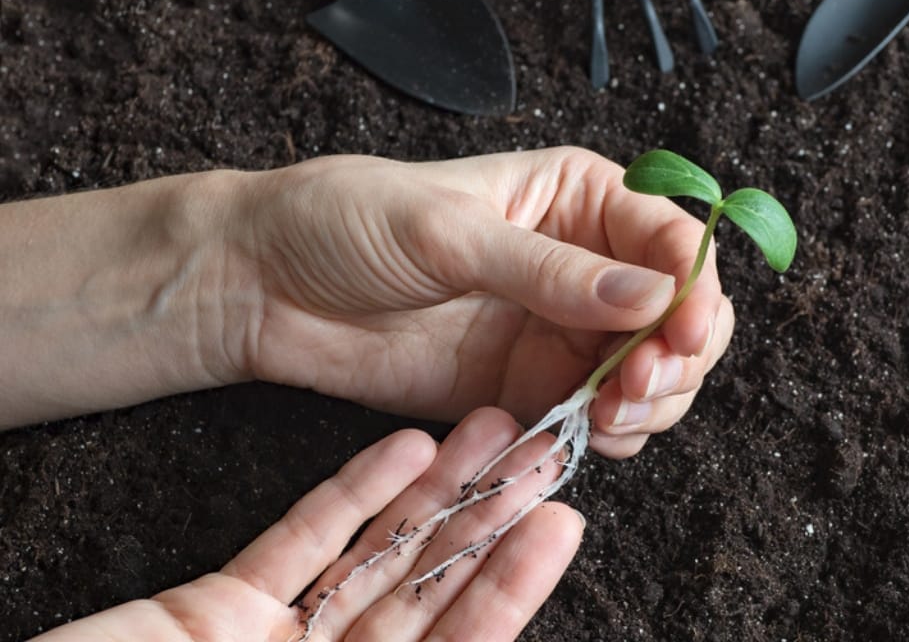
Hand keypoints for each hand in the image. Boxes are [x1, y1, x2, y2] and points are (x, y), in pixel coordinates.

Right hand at [34, 409, 583, 641]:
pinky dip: (348, 498)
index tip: (559, 528)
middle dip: (485, 524)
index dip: (508, 590)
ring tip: (487, 434)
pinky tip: (403, 450)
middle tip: (541, 458)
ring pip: (370, 560)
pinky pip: (294, 547)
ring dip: (431, 497)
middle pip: (425, 596)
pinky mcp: (210, 612)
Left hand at [221, 147, 734, 457]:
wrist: (266, 287)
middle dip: (680, 355)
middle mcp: (586, 264)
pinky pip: (600, 416)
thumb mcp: (450, 233)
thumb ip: (551, 270)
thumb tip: (653, 296)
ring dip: (653, 401)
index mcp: (579, 198)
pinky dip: (612, 433)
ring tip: (611, 413)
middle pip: (682, 315)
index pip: (675, 240)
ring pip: (654, 374)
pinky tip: (589, 432)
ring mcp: (562, 329)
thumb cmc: (347, 224)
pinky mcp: (532, 385)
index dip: (696, 289)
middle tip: (639, 385)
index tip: (683, 333)